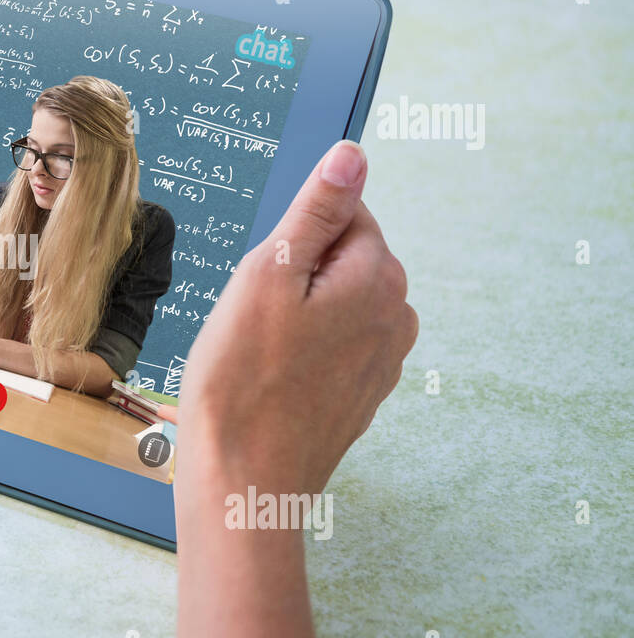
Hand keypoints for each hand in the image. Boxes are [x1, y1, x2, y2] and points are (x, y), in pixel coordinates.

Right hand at [175, 140, 417, 499]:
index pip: (342, 213)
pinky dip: (300, 351)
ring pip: (333, 303)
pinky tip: (270, 378)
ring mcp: (382, 361)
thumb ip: (315, 210)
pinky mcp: (362, 395)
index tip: (262, 276)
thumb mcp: (268, 274)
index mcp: (378, 277)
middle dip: (294, 273)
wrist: (244, 482)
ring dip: (295, 313)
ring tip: (257, 349)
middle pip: (340, 257)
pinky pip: (331, 346)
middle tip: (252, 315)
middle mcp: (396, 316)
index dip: (291, 237)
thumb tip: (352, 156)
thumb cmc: (242, 382)